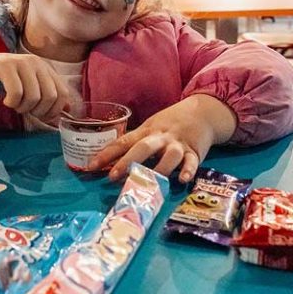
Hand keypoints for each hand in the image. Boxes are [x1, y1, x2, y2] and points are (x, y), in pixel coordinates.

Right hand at [0, 53, 75, 119]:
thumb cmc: (5, 82)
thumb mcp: (29, 86)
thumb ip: (46, 95)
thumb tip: (67, 110)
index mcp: (46, 67)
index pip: (63, 93)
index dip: (54, 110)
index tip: (42, 116)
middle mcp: (36, 62)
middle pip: (50, 96)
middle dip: (38, 111)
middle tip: (25, 111)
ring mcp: (21, 62)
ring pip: (34, 96)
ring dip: (23, 108)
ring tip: (14, 104)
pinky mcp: (5, 66)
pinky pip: (16, 93)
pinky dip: (12, 103)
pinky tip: (6, 101)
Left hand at [87, 95, 236, 182]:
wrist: (202, 112)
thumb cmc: (170, 124)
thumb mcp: (150, 128)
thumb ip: (135, 144)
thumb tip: (110, 162)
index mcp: (146, 131)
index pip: (123, 142)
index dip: (106, 154)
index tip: (90, 166)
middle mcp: (160, 137)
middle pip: (143, 147)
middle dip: (127, 162)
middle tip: (112, 176)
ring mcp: (178, 144)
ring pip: (169, 155)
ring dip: (159, 168)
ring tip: (149, 182)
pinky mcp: (195, 152)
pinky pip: (192, 161)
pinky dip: (188, 170)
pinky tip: (183, 179)